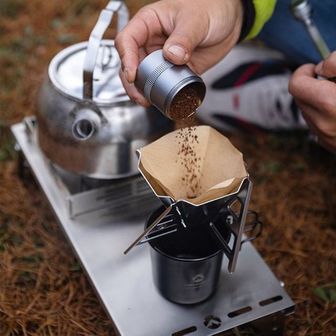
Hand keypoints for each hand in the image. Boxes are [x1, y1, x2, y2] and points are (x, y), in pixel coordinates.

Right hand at [115, 0, 242, 105]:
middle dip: (132, 82)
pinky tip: (162, 99)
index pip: (127, 40)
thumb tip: (172, 56)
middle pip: (131, 63)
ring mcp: (161, 58)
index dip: (127, 58)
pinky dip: (160, 93)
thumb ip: (184, 38)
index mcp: (149, 22)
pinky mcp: (173, 71)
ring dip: (143, 91)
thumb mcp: (196, 19)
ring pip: (143, 77)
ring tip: (147, 101)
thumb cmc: (209, 7)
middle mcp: (151, 41)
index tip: (133, 74)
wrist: (228, 20)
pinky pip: (162, 84)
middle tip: (139, 95)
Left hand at [289, 51, 335, 152]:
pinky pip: (317, 126)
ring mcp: (325, 138)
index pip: (296, 83)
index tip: (314, 68)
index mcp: (329, 103)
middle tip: (330, 81)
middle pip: (299, 98)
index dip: (303, 71)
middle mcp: (322, 124)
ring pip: (307, 112)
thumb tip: (320, 68)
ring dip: (317, 100)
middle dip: (311, 85)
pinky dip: (324, 115)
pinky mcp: (329, 146)